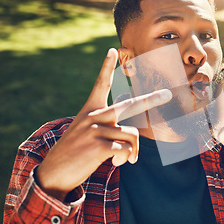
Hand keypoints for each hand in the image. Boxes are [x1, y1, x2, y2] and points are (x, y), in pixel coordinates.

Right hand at [36, 49, 171, 200]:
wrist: (54, 173)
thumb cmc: (75, 153)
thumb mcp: (87, 134)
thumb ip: (108, 131)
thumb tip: (131, 145)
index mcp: (89, 110)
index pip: (100, 84)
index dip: (107, 67)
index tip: (112, 50)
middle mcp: (93, 116)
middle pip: (130, 105)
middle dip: (152, 100)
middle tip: (168, 94)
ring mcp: (95, 130)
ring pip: (132, 135)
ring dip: (133, 151)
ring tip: (124, 160)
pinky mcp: (98, 146)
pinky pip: (125, 150)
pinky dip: (125, 159)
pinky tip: (115, 163)